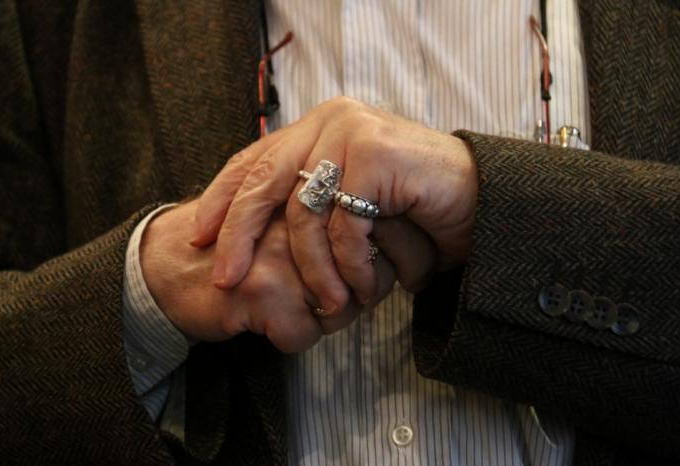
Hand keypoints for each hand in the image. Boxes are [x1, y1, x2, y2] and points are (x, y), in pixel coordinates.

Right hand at [139, 201, 401, 351]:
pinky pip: (306, 334)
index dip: (402, 253)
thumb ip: (331, 217)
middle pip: (371, 269)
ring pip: (344, 306)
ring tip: (304, 307)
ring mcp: (283, 253)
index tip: (403, 270)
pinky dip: (292, 337)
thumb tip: (391, 243)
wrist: (168, 264)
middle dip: (366, 292)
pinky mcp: (263, 291)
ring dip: (329, 318)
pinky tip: (271, 321)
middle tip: (345, 296)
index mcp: (312, 192)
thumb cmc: (235, 244)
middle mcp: (302, 217)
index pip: (386, 223)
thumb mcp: (286, 215)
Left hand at [191, 97, 477, 311]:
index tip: (199, 238)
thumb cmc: (413, 207)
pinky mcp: (374, 155)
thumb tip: (247, 232)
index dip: (222, 200)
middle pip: (264, 180)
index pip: (254, 159)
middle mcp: (330, 121)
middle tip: (225, 279)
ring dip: (313, 269)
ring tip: (327, 304)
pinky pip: (343, 224)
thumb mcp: (349, 201)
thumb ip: (308, 198)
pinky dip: (349, 264)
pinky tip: (359, 286)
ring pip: (304, 212)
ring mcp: (352, 133)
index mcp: (317, 126)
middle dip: (238, 235)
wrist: (480, 199)